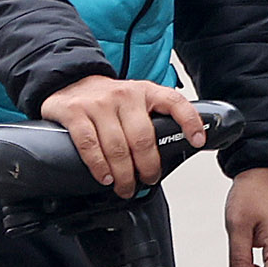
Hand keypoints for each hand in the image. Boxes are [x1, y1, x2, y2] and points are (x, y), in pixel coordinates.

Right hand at [37, 74, 207, 196]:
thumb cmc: (109, 99)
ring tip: (125, 186)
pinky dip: (99, 166)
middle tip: (147, 179)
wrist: (70, 80)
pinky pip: (89, 145)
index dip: (190, 121)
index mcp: (146, 92)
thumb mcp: (136, 102)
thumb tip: (176, 150)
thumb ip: (153, 119)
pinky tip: (105, 177)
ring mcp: (99, 104)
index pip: (175, 102)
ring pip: (116, 146)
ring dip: (123, 174)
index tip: (197, 140)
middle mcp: (124, 95)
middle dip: (148, 166)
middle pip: (142, 138)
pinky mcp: (75, 112)